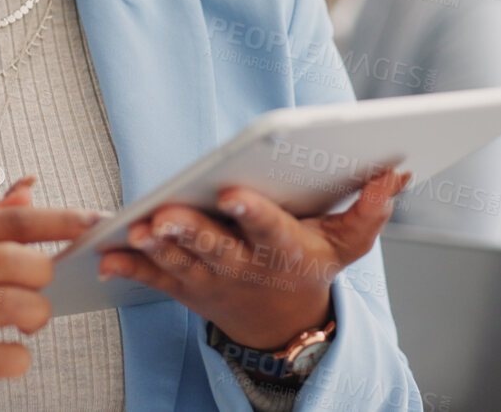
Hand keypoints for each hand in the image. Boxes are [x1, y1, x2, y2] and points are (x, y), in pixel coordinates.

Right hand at [0, 176, 101, 411]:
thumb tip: (29, 186)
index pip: (9, 221)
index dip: (60, 219)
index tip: (94, 221)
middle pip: (14, 261)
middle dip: (44, 273)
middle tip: (40, 287)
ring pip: (12, 306)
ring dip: (37, 314)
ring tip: (30, 322)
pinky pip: (4, 358)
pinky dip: (20, 358)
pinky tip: (10, 354)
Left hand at [96, 168, 411, 349]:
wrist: (280, 324)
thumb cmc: (308, 266)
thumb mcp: (347, 244)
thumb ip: (369, 211)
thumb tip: (393, 175)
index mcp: (283, 251)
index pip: (269, 231)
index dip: (252, 214)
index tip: (232, 193)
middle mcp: (243, 267)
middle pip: (215, 248)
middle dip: (191, 231)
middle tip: (166, 216)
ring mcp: (210, 279)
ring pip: (179, 262)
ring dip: (155, 247)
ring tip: (134, 229)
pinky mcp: (183, 285)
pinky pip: (153, 277)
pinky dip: (129, 268)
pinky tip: (106, 256)